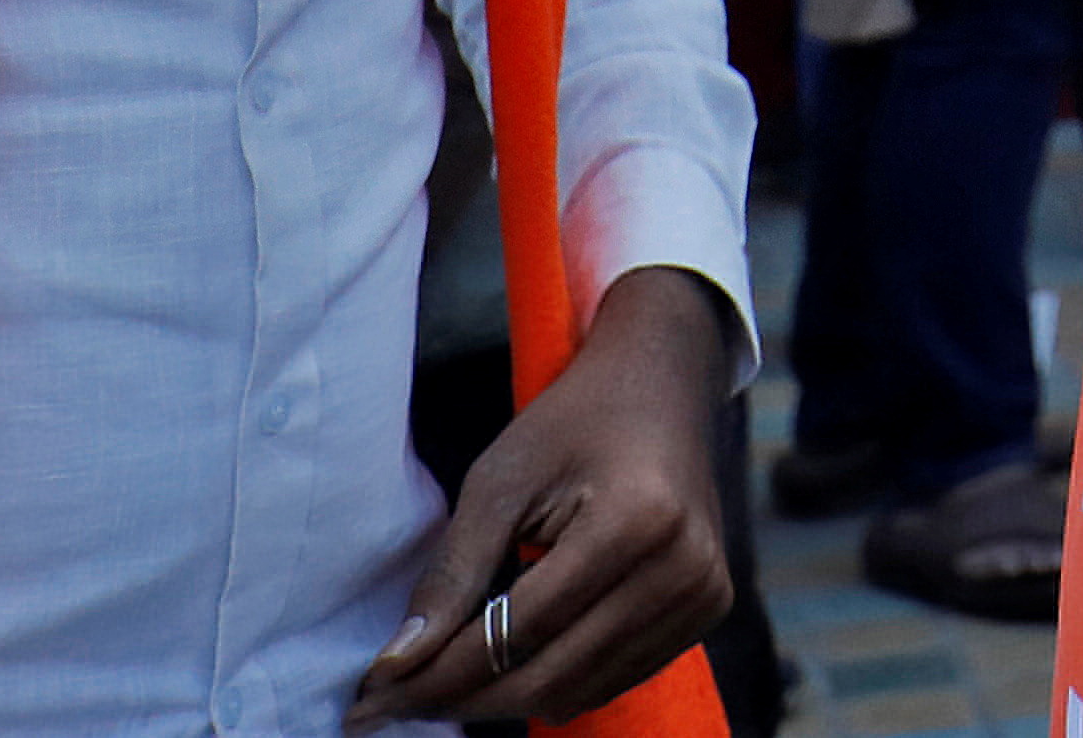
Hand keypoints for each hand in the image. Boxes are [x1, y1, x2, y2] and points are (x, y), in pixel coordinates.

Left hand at [348, 266, 736, 725]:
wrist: (663, 382)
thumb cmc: (573, 421)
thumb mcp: (500, 481)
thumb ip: (452, 575)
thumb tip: (396, 667)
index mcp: (635, 522)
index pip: (518, 633)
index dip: (437, 675)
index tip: (373, 698)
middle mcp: (683, 569)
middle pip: (549, 678)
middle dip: (462, 698)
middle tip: (396, 700)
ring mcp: (704, 594)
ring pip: (579, 691)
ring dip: (504, 696)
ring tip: (443, 679)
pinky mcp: (709, 610)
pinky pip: (613, 679)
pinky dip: (553, 679)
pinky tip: (510, 656)